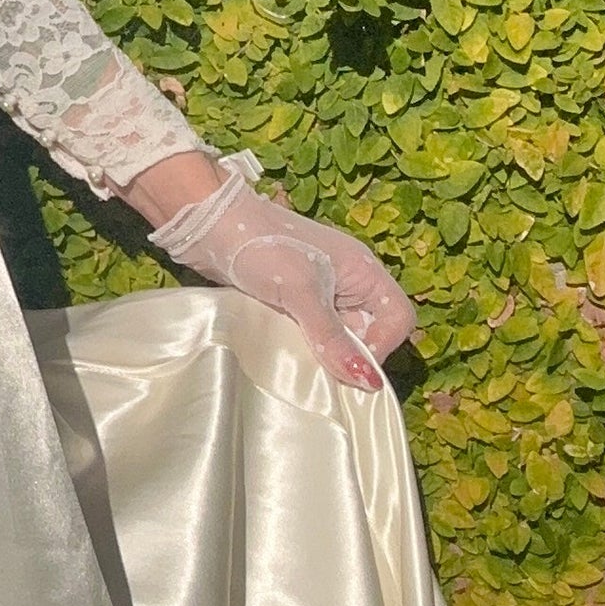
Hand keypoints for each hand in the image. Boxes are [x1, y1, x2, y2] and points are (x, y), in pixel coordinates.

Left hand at [146, 152, 416, 391]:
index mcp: (363, 271)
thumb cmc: (260, 246)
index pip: (397, 319)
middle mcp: (348, 281)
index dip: (380, 346)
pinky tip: (285, 348)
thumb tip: (368, 382)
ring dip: (323, 352)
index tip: (347, 365)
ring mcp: (320, 290)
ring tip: (300, 358)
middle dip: (350, 353)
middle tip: (320, 365)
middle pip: (370, 330)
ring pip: (338, 335)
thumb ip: (333, 337)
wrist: (208, 223)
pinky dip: (303, 344)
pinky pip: (312, 331)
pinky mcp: (293, 299)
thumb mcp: (301, 293)